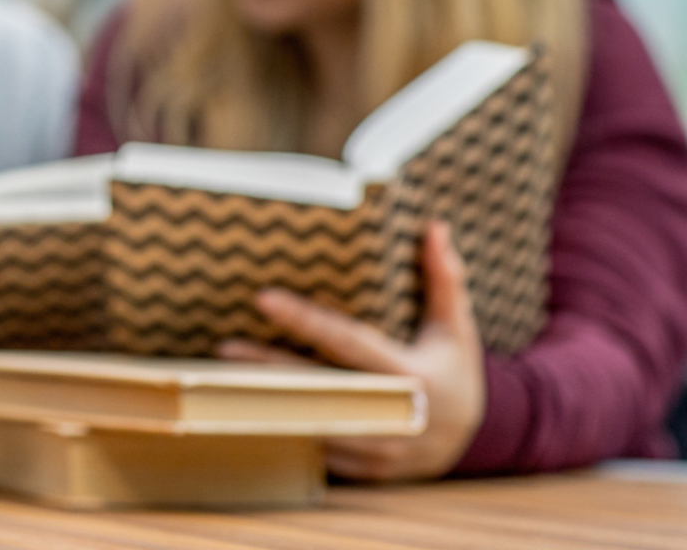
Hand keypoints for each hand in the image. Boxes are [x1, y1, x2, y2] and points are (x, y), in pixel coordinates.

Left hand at [217, 220, 484, 480]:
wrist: (476, 441)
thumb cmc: (455, 371)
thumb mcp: (456, 327)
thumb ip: (444, 279)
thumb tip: (434, 226)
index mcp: (410, 376)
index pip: (347, 342)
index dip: (305, 320)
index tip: (264, 298)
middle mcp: (391, 416)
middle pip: (316, 388)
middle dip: (267, 368)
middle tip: (224, 347)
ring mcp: (375, 450)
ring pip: (310, 426)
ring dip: (267, 404)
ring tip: (222, 380)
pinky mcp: (362, 473)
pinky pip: (313, 455)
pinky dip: (283, 434)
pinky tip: (247, 414)